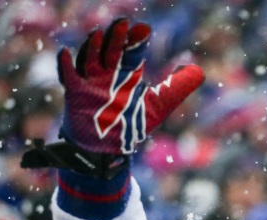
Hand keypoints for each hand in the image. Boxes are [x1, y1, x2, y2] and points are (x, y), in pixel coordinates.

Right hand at [57, 18, 203, 154]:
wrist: (108, 147)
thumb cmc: (132, 123)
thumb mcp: (159, 105)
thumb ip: (178, 87)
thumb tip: (200, 71)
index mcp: (128, 74)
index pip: (131, 52)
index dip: (136, 40)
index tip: (143, 29)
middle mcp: (108, 74)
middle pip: (111, 51)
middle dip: (116, 38)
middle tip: (123, 24)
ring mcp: (91, 83)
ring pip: (90, 59)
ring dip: (93, 47)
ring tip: (99, 34)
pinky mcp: (76, 95)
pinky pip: (69, 77)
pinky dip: (65, 65)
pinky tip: (65, 52)